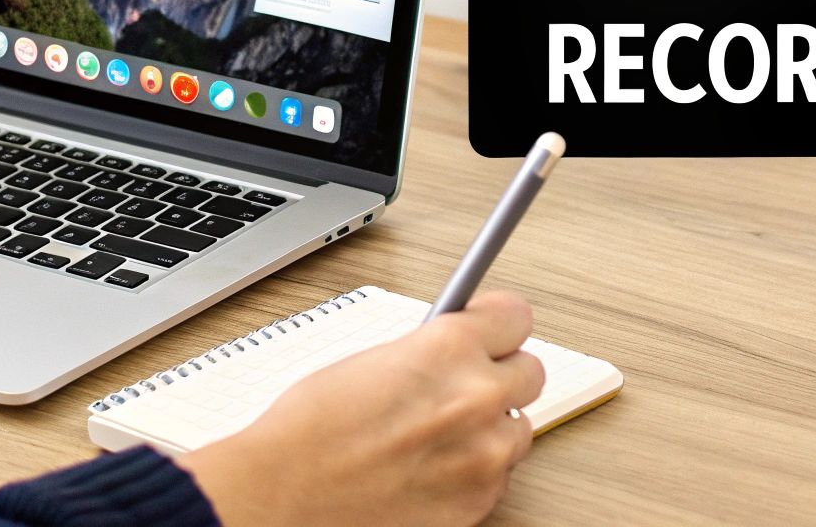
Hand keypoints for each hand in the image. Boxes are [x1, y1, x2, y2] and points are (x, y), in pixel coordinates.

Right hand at [178, 291, 544, 526]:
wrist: (284, 495)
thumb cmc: (309, 430)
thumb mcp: (375, 359)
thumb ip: (430, 351)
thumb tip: (455, 348)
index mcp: (448, 348)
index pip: (517, 315)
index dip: (500, 322)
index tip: (494, 327)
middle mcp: (477, 397)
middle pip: (532, 371)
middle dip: (500, 375)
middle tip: (466, 383)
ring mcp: (483, 454)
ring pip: (519, 428)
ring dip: (489, 428)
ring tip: (439, 434)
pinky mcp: (478, 501)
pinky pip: (498, 476)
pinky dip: (473, 471)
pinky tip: (431, 466)